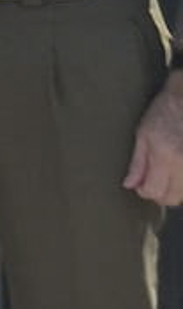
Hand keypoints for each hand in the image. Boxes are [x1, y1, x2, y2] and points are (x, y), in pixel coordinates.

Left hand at [127, 81, 182, 209]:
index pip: (155, 191)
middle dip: (162, 194)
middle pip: (174, 197)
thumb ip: (137, 163)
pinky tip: (178, 168)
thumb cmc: (165, 111)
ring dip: (176, 188)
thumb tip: (130, 184)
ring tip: (168, 172)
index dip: (145, 192)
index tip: (141, 186)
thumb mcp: (143, 134)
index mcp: (165, 155)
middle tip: (155, 182)